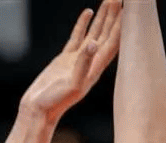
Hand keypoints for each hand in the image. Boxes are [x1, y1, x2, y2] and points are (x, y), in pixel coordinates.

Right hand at [21, 1, 122, 121]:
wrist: (38, 109)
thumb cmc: (55, 101)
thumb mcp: (72, 84)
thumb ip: (82, 64)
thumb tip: (93, 44)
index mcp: (95, 68)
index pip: (112, 42)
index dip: (120, 25)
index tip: (127, 8)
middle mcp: (91, 63)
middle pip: (107, 34)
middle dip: (114, 16)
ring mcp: (79, 59)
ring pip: (95, 32)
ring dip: (103, 17)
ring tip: (110, 0)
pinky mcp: (66, 59)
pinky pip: (78, 36)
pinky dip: (84, 24)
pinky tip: (88, 12)